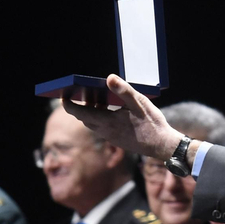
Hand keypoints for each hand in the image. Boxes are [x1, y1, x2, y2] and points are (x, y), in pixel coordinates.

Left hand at [63, 77, 183, 162]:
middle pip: (84, 118)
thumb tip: (109, 78)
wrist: (161, 145)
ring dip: (91, 112)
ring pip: (93, 123)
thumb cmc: (151, 124)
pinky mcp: (117, 140)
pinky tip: (111, 110)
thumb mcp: (139, 103)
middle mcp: (105, 131)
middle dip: (79, 106)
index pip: (80, 113)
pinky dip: (100, 118)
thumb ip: (123, 90)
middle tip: (79, 92)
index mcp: (107, 121)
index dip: (69, 105)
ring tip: (97, 99)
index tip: (62, 96)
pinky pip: (102, 128)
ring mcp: (110, 137)